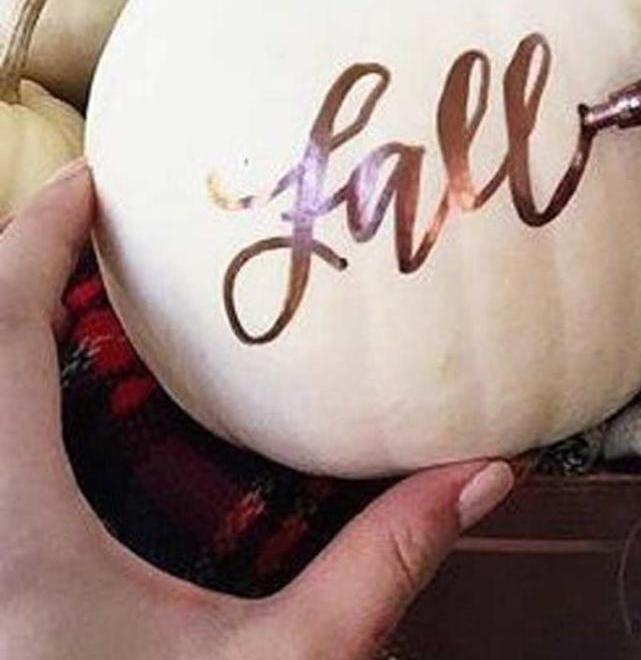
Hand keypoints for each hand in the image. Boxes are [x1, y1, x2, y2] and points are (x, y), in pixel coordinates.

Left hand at [0, 163, 513, 659]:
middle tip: (94, 222)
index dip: (36, 235)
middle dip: (19, 270)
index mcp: (17, 525)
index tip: (90, 178)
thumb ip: (378, 569)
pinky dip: (8, 391)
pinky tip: (59, 408)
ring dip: (8, 333)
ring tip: (76, 294)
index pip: (1, 330)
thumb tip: (486, 471)